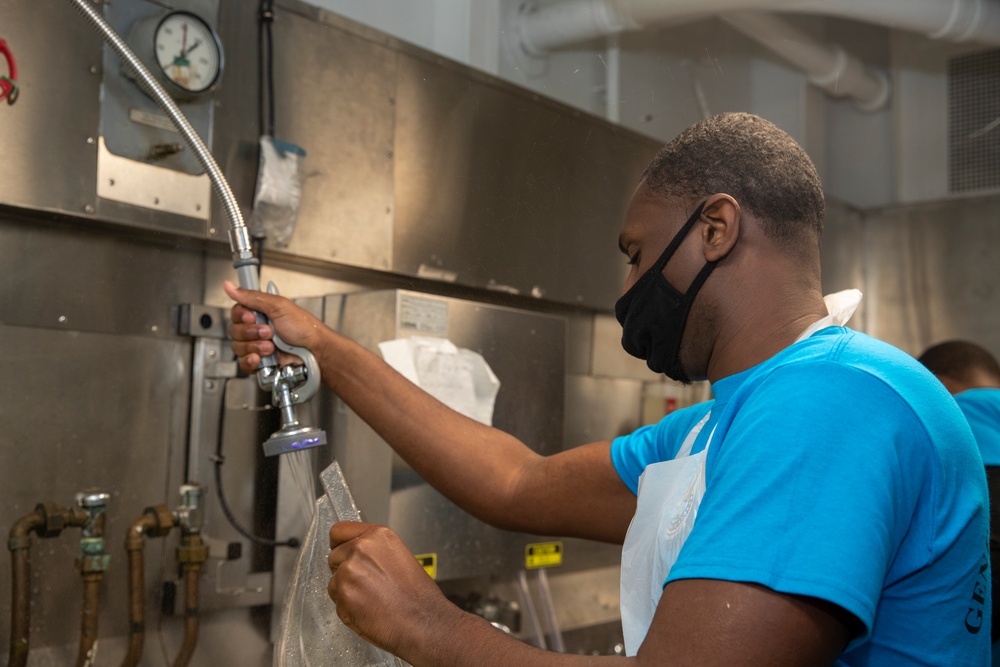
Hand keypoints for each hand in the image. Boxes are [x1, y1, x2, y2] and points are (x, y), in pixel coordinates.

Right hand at [223, 280, 324, 373]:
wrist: (315, 351)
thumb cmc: (304, 328)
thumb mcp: (279, 306)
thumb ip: (252, 296)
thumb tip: (230, 286)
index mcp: (261, 313)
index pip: (236, 312)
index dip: (241, 316)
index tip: (252, 317)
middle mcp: (257, 329)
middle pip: (235, 330)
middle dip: (251, 333)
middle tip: (269, 332)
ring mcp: (257, 346)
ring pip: (238, 347)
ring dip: (255, 347)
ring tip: (271, 346)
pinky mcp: (260, 362)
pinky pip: (243, 364)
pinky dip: (250, 361)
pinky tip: (261, 358)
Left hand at [328, 521, 456, 657]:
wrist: (421, 621)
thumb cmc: (417, 595)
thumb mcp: (399, 556)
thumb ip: (374, 550)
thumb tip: (356, 553)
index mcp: (377, 536)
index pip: (339, 531)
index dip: (339, 544)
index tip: (342, 552)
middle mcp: (360, 549)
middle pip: (334, 556)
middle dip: (343, 570)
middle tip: (365, 584)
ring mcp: (348, 571)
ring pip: (333, 581)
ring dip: (345, 591)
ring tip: (370, 599)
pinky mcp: (343, 594)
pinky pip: (336, 601)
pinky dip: (347, 608)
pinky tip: (367, 609)